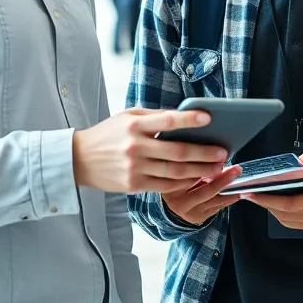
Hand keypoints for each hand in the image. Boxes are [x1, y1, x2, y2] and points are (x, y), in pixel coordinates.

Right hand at [72, 108, 227, 193]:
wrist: (79, 159)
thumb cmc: (108, 134)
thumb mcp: (128, 117)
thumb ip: (155, 117)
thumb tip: (185, 116)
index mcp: (135, 125)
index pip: (168, 121)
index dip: (189, 119)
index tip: (209, 117)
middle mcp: (135, 147)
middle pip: (177, 151)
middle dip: (204, 153)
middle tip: (223, 152)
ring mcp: (135, 168)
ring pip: (174, 172)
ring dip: (199, 171)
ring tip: (216, 168)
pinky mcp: (133, 185)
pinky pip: (165, 186)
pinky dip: (183, 183)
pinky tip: (196, 179)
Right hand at [161, 166, 243, 226]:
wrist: (171, 205)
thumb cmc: (177, 183)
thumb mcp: (178, 173)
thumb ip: (191, 167)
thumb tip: (214, 156)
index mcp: (171, 187)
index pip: (190, 176)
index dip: (206, 168)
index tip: (219, 159)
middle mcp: (179, 202)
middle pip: (205, 191)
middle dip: (223, 180)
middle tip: (236, 170)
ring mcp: (189, 213)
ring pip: (214, 201)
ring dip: (231, 191)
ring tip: (241, 181)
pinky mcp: (199, 218)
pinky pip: (217, 207)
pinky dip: (228, 199)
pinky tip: (237, 192)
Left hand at [242, 142, 302, 231]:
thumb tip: (301, 161)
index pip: (290, 204)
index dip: (268, 200)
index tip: (252, 193)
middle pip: (284, 213)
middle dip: (264, 202)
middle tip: (248, 191)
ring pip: (285, 219)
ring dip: (270, 208)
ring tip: (257, 194)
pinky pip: (290, 221)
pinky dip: (278, 212)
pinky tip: (272, 201)